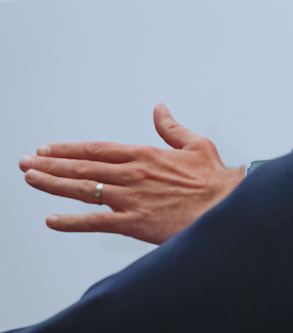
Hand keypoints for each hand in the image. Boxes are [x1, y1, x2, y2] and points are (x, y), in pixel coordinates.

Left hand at [19, 103, 244, 243]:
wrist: (226, 208)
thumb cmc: (214, 181)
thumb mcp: (195, 145)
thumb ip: (171, 128)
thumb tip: (160, 109)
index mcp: (144, 154)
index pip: (96, 149)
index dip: (68, 149)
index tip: (47, 149)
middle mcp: (131, 174)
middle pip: (82, 167)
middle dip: (50, 164)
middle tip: (26, 162)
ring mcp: (130, 199)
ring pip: (82, 190)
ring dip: (53, 184)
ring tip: (31, 179)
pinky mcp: (134, 223)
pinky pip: (95, 222)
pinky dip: (71, 222)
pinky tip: (52, 220)